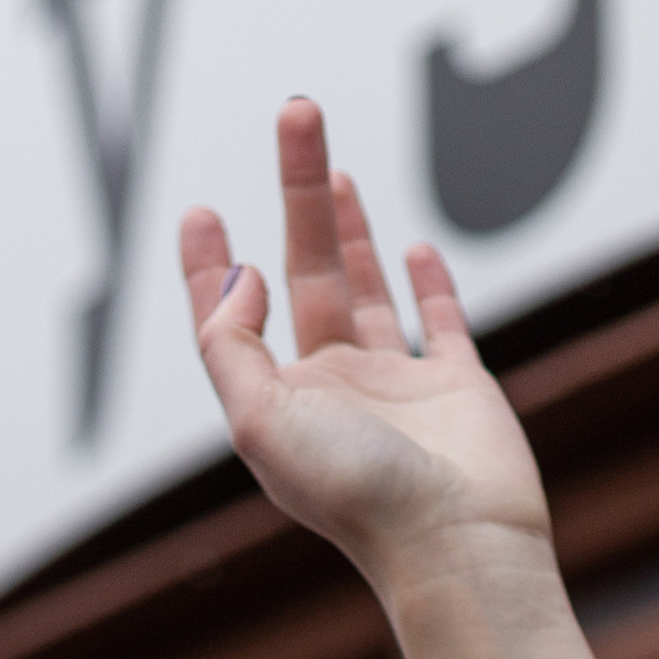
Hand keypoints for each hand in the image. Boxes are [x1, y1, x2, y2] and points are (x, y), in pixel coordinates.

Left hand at [180, 98, 549, 603]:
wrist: (456, 544)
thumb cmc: (359, 497)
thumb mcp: (259, 420)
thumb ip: (231, 344)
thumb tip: (242, 273)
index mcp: (280, 404)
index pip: (234, 320)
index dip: (211, 266)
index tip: (200, 210)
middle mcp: (334, 393)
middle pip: (305, 272)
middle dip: (298, 193)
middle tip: (297, 114)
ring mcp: (397, 390)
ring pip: (364, 289)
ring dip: (347, 230)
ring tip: (336, 172)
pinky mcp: (458, 390)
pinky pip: (440, 324)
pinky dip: (427, 284)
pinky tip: (413, 249)